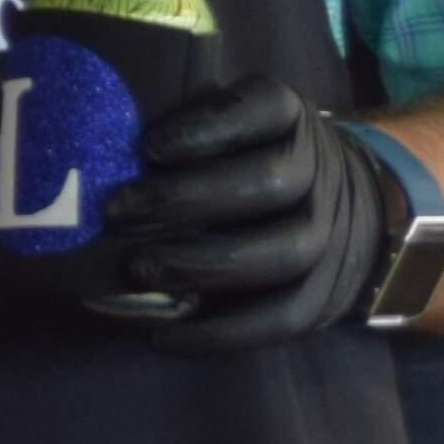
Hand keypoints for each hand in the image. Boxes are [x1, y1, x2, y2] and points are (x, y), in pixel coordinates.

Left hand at [96, 75, 409, 356]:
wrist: (354, 210)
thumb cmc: (252, 162)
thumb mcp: (237, 129)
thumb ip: (185, 134)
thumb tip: (90, 146)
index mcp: (290, 120)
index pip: (265, 107)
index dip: (209, 126)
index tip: (148, 146)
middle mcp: (318, 172)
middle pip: (268, 183)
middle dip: (186, 200)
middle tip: (117, 214)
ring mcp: (329, 234)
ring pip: (282, 252)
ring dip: (203, 265)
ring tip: (138, 271)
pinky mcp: (325, 293)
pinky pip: (282, 316)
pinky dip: (222, 333)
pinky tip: (162, 337)